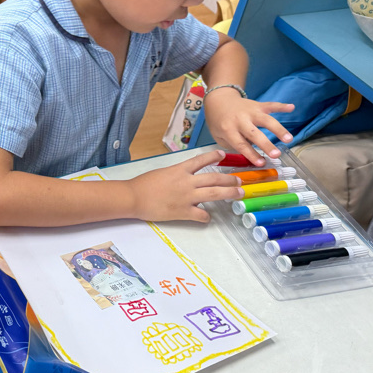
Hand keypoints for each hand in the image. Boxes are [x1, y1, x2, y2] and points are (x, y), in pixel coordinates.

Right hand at [128, 150, 242, 222]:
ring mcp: (187, 197)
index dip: (213, 156)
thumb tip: (187, 180)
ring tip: (239, 193)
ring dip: (229, 193)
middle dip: (229, 179)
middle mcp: (187, 182)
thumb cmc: (143, 184)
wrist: (134, 197)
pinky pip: (201, 214)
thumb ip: (177, 175)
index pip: (201, 160)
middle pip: (214, 178)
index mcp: (179, 170)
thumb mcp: (162, 173)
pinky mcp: (183, 211)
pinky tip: (207, 217)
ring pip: (214, 193)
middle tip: (239, 181)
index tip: (222, 155)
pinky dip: (206, 216)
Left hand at [204, 87, 293, 165]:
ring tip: (289, 139)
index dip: (251, 154)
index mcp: (228, 129)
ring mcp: (250, 112)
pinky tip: (292, 107)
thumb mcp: (218, 136)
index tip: (262, 163)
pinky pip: (270, 105)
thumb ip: (231, 145)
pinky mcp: (258, 105)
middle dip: (266, 145)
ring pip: (266, 120)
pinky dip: (281, 106)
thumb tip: (249, 153)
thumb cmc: (219, 122)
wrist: (219, 99)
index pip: (241, 144)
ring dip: (278, 129)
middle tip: (276, 155)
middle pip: (255, 134)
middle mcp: (240, 120)